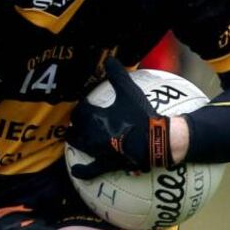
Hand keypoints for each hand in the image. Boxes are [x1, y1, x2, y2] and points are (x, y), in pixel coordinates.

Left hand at [66, 57, 172, 178]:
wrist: (157, 140)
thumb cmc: (143, 115)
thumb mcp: (130, 91)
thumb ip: (118, 75)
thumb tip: (110, 58)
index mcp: (95, 116)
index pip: (81, 110)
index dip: (81, 107)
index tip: (85, 105)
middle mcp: (92, 134)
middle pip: (77, 127)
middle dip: (75, 123)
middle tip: (77, 120)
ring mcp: (98, 151)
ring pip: (79, 145)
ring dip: (75, 139)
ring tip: (73, 136)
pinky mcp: (106, 164)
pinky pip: (91, 170)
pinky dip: (82, 171)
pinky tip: (76, 171)